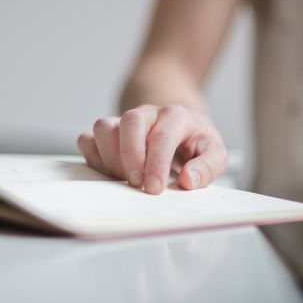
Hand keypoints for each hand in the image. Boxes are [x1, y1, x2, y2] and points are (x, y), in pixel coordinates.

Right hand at [77, 104, 227, 194]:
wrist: (180, 127)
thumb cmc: (195, 143)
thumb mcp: (214, 153)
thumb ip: (208, 166)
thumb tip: (188, 180)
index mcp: (176, 116)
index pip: (162, 136)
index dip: (156, 164)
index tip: (154, 189)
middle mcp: (147, 114)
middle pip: (129, 122)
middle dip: (130, 156)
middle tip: (136, 184)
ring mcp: (124, 121)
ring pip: (103, 126)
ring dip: (109, 157)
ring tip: (123, 179)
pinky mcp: (107, 133)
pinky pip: (87, 138)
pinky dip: (93, 158)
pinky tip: (109, 173)